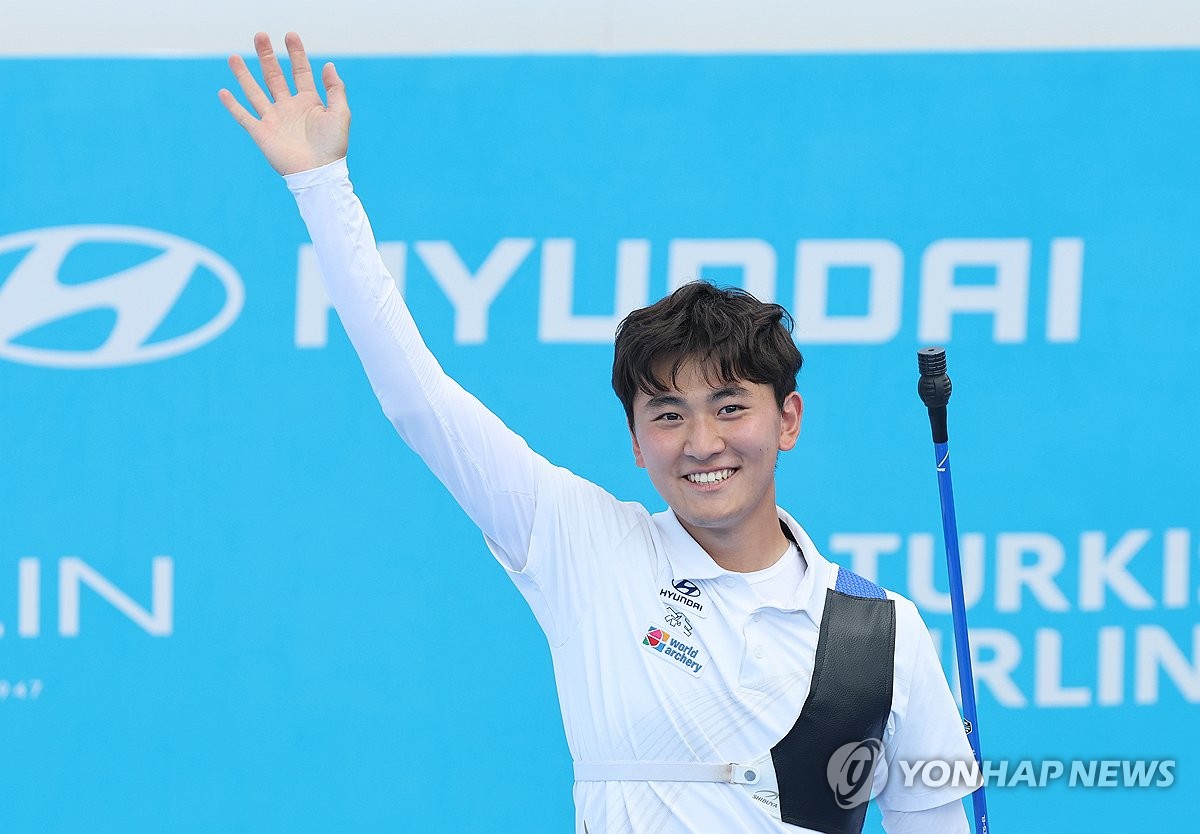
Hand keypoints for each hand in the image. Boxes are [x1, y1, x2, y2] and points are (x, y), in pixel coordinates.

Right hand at [218, 32, 349, 175]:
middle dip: (266, 56)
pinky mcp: (261, 133)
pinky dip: (232, 105)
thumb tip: (328, 65)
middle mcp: (289, 107)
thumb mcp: (340, 113)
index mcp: (309, 102)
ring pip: (254, 91)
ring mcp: (273, 119)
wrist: (319, 173)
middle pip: (274, 76)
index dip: (296, 54)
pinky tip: (223, 91)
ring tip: (233, 56)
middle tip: (260, 36)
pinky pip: (243, 116)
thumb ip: (335, 89)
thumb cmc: (332, 147)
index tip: (290, 35)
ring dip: (243, 74)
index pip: (300, 71)